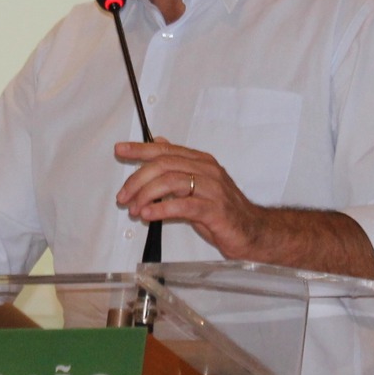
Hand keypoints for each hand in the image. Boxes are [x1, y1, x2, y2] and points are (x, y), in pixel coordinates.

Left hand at [113, 137, 265, 259]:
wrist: (253, 231)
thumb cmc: (222, 209)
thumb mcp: (198, 183)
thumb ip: (178, 164)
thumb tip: (158, 142)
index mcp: (201, 161)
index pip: (165, 150)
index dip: (140, 149)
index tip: (120, 150)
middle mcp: (207, 170)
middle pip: (164, 165)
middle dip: (137, 180)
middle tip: (123, 196)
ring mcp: (212, 189)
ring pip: (171, 182)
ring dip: (146, 196)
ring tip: (134, 209)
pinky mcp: (215, 210)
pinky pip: (183, 206)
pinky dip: (161, 209)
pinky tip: (148, 215)